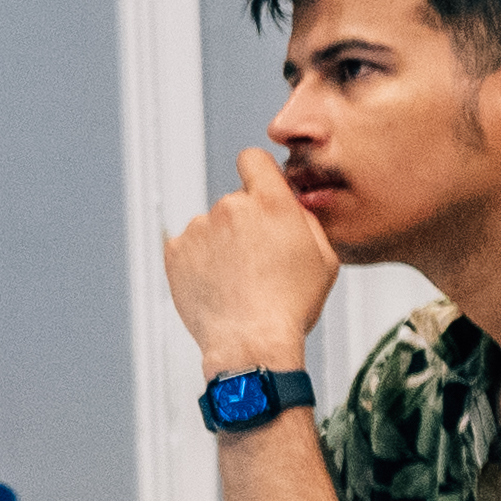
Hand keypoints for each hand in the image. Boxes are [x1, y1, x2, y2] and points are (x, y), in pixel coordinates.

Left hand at [162, 145, 339, 373]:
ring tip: (239, 280)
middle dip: (246, 224)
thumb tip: (292, 204)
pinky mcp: (174, 251)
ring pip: (212, 227)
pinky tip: (219, 284)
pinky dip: (201, 261)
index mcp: (271, 204)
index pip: (253, 159)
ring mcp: (198, 228)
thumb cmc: (290, 305)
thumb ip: (306, 220)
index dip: (258, 174)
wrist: (250, 341)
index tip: (260, 190)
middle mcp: (230, 207)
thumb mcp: (325, 259)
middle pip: (236, 202)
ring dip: (223, 245)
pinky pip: (190, 247)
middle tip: (260, 261)